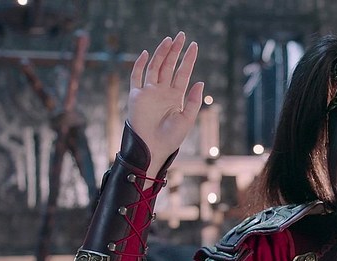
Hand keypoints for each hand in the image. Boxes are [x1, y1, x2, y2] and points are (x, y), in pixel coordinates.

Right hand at [127, 31, 203, 176]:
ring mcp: (149, 92)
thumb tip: (200, 81)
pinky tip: (146, 53)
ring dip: (161, 53)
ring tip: (169, 40)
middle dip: (175, 51)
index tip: (194, 45)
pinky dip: (139, 65)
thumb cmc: (171, 138)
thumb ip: (193, 100)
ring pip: (154, 67)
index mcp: (176, 96)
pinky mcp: (136, 96)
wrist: (153, 148)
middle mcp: (162, 91)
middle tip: (182, 36)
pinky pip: (136, 77)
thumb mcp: (187, 119)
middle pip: (169, 66)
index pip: (183, 73)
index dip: (188, 59)